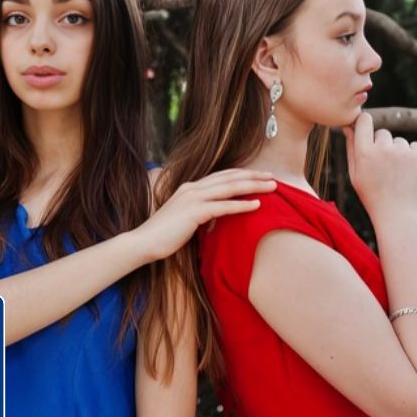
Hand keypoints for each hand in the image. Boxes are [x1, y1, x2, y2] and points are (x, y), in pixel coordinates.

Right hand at [133, 168, 275, 261]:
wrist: (143, 242)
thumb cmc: (162, 235)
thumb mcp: (183, 219)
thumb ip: (198, 213)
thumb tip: (213, 217)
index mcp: (189, 188)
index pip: (221, 176)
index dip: (241, 174)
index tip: (258, 175)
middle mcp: (192, 188)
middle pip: (229, 178)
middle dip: (252, 176)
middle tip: (272, 176)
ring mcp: (193, 198)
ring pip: (229, 188)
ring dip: (253, 186)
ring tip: (272, 186)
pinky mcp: (194, 212)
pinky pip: (223, 206)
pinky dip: (241, 204)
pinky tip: (257, 205)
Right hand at [343, 111, 416, 221]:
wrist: (396, 213)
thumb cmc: (371, 194)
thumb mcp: (354, 174)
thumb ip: (351, 148)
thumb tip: (348, 127)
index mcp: (364, 153)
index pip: (364, 120)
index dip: (364, 123)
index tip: (365, 128)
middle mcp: (383, 149)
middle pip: (382, 133)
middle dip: (381, 144)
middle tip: (381, 166)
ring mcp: (403, 152)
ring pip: (398, 141)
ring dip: (396, 152)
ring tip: (394, 173)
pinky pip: (414, 146)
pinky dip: (411, 155)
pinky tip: (406, 172)